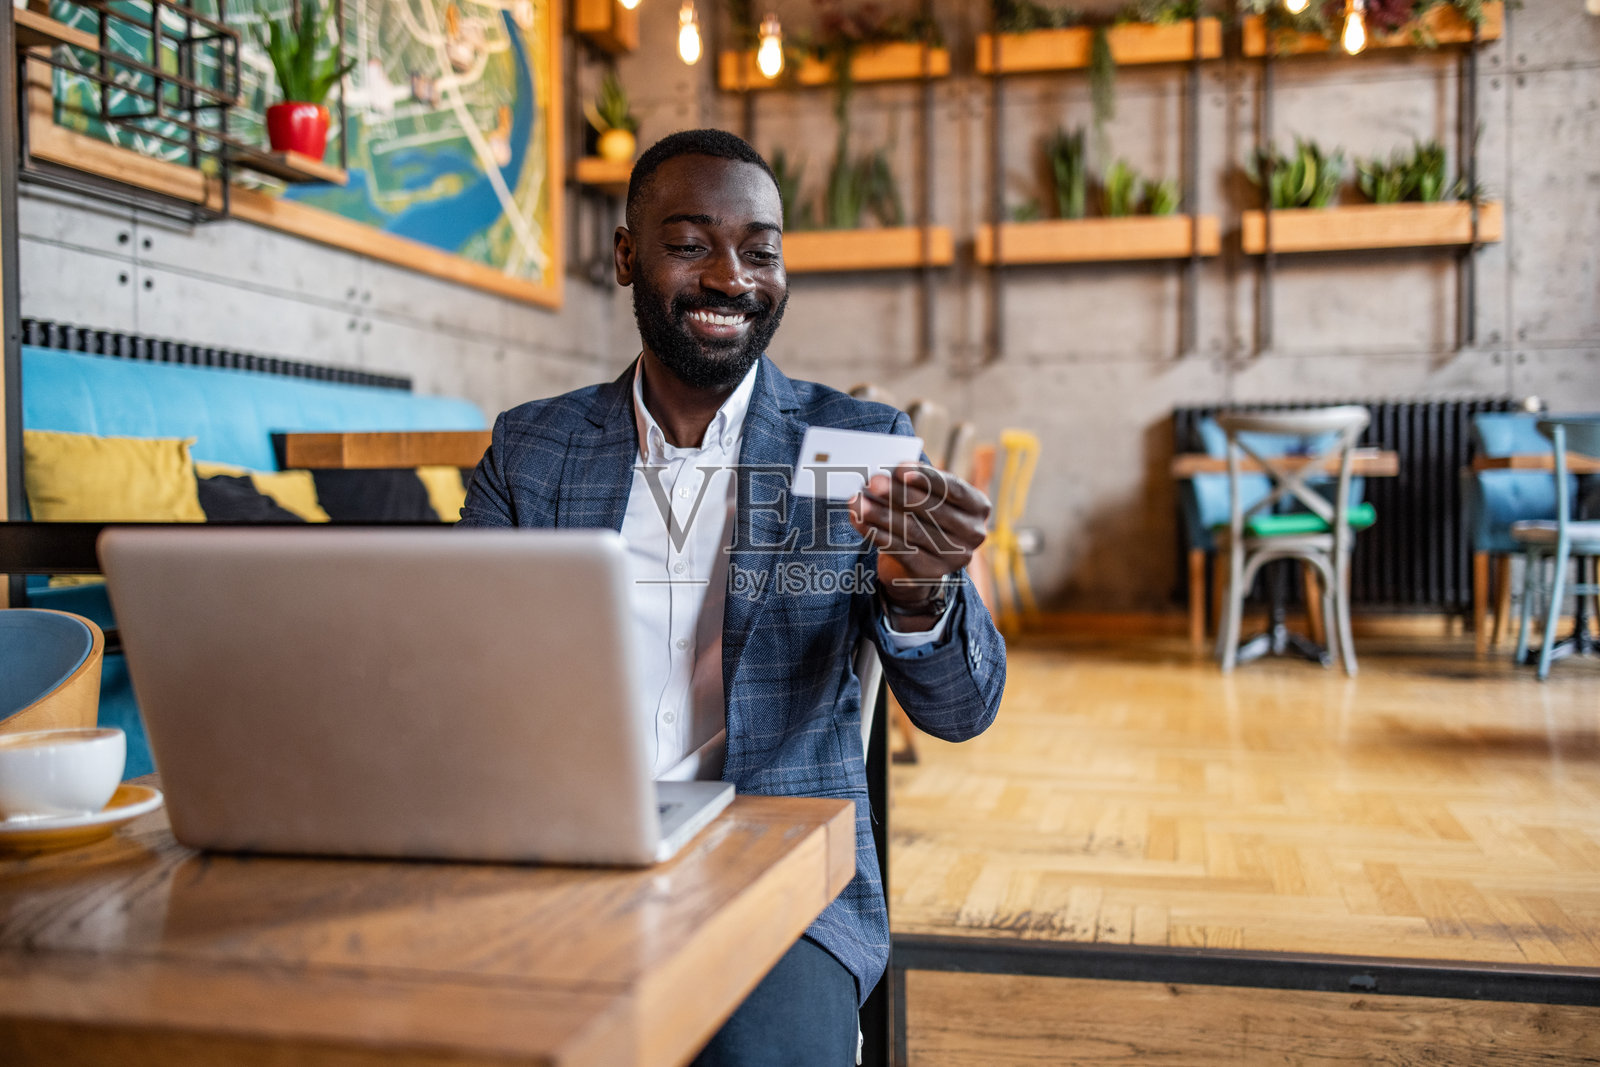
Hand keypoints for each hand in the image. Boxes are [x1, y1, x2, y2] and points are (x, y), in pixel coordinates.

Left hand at [849, 463, 991, 629]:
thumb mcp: (928, 498)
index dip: (926, 478)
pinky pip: (899, 550)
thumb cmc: (923, 516)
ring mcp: (955, 557)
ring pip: (912, 530)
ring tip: (857, 501)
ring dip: (881, 513)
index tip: (898, 468)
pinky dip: (875, 533)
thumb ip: (916, 485)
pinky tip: (858, 520)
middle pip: (931, 509)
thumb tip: (885, 474)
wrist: (918, 560)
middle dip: (898, 494)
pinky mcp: (931, 573)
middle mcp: (973, 533)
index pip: (953, 489)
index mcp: (978, 507)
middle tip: (872, 482)